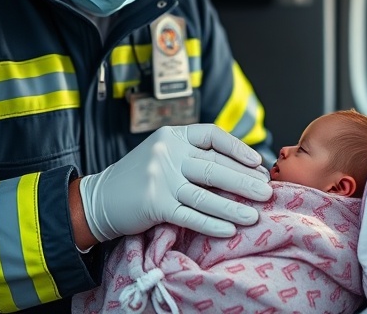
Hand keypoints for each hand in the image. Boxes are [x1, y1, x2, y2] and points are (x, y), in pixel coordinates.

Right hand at [79, 124, 272, 241]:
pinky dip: (212, 224)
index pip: (212, 135)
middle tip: (267, 192)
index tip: (257, 163)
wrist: (99, 198)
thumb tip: (241, 167)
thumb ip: (193, 154)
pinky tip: (229, 229)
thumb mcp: (164, 154)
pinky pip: (190, 216)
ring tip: (255, 215)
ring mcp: (160, 178)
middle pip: (214, 167)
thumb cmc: (140, 178)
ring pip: (206, 194)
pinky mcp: (154, 204)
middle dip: (244, 181)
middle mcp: (167, 152)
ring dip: (234, 206)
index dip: (238, 149)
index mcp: (173, 135)